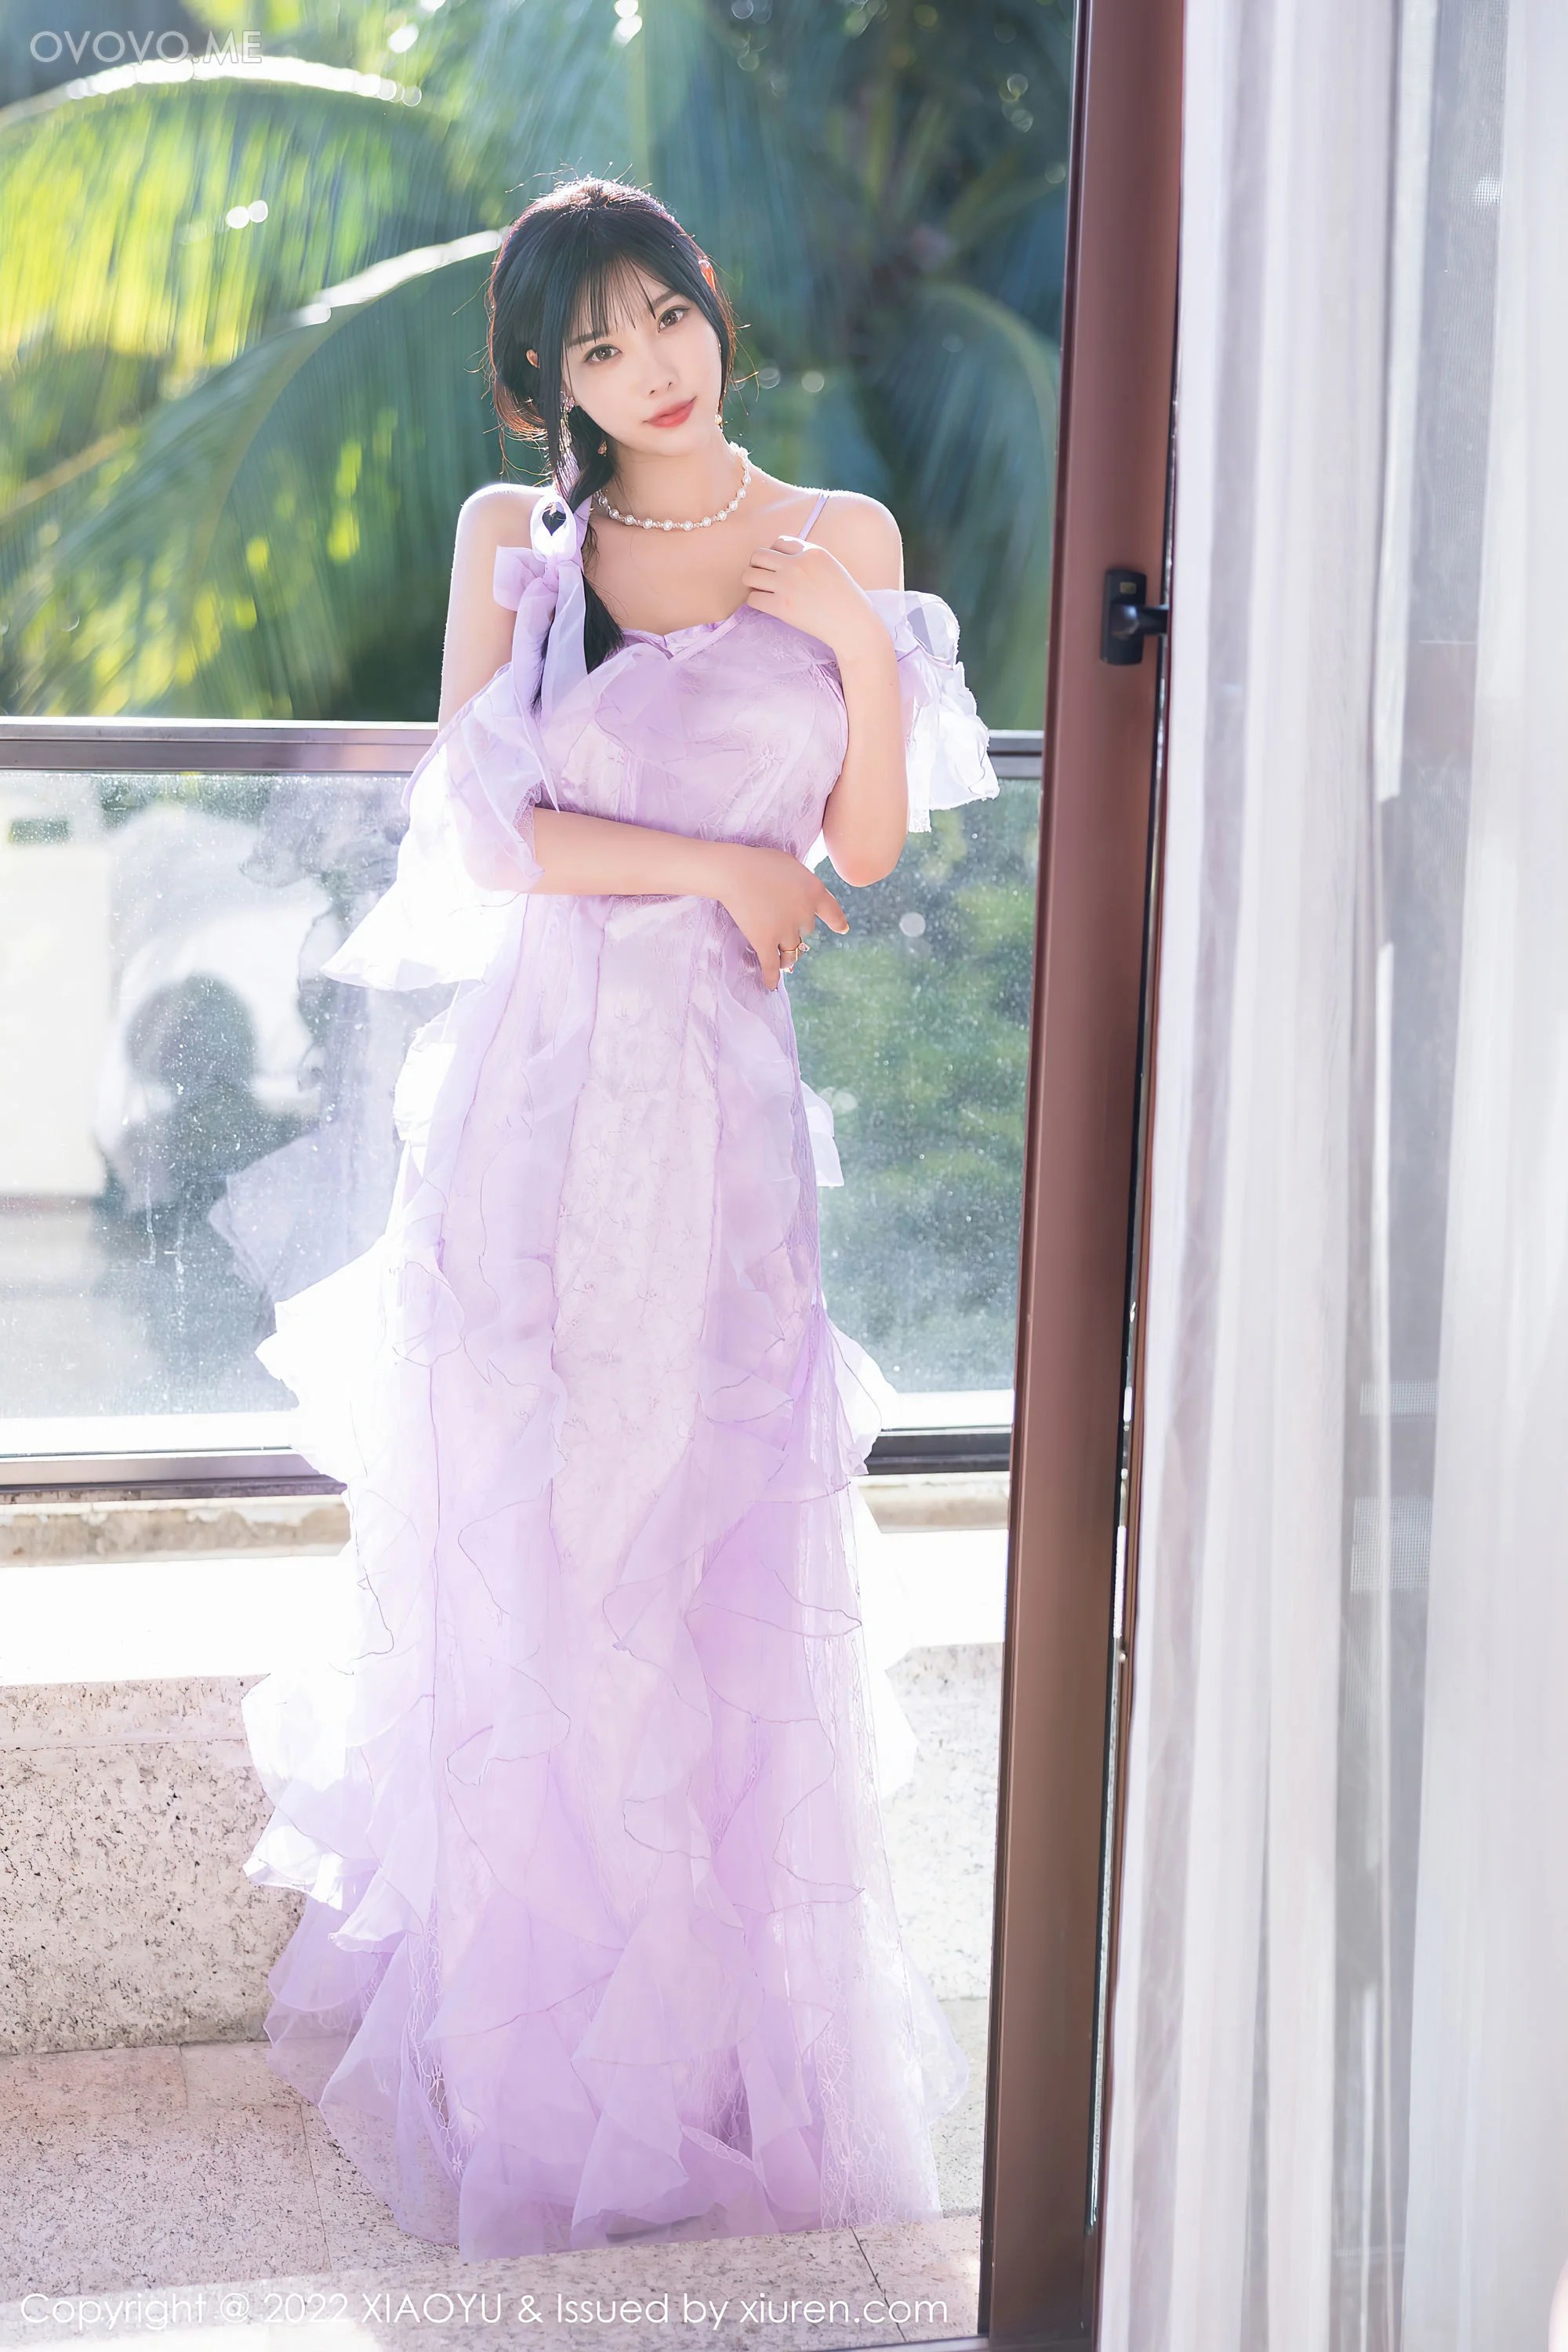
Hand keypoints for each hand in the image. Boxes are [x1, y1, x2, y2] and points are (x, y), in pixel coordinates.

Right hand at [712, 843, 848, 991]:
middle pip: (806, 930)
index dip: (837, 922)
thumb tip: (801, 894)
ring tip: (783, 961)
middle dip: (796, 928)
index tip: (842, 929)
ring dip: (786, 954)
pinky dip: (771, 977)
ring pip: (791, 950)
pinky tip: (771, 986)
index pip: (833, 912)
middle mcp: (805, 914)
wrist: (736, 871)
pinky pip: (771, 964)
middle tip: (780, 922)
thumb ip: (801, 882)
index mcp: (815, 892)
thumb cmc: (761, 862)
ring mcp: (786, 930)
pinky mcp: (765, 941)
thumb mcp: (792, 864)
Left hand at [740, 535, 887, 661]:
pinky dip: (755, 602)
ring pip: (749, 575)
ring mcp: (788, 585)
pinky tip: (766, 605)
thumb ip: (808, 559)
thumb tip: (781, 561)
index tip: (778, 567)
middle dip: (757, 566)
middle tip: (763, 579)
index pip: (779, 542)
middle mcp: (797, 564)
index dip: (775, 554)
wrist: (853, 624)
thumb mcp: (831, 567)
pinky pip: (753, 599)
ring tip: (761, 591)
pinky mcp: (782, 607)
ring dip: (751, 583)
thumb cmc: (845, 599)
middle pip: (758, 555)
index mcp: (812, 551)